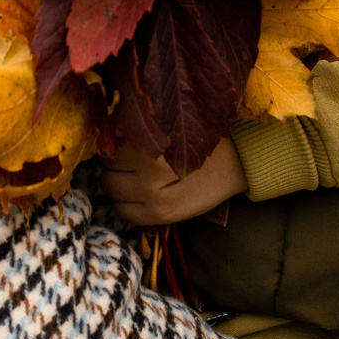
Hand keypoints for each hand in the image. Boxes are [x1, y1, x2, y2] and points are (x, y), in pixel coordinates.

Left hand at [99, 138, 244, 225]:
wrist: (235, 162)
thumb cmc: (200, 136)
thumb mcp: (168, 122)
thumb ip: (139, 127)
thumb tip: (103, 127)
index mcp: (150, 142)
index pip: (108, 141)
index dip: (114, 140)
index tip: (123, 140)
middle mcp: (148, 170)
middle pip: (105, 166)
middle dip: (113, 161)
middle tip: (128, 158)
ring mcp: (153, 197)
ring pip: (108, 188)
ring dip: (116, 182)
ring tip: (134, 175)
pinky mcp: (160, 216)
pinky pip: (122, 212)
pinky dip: (125, 203)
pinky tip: (140, 194)